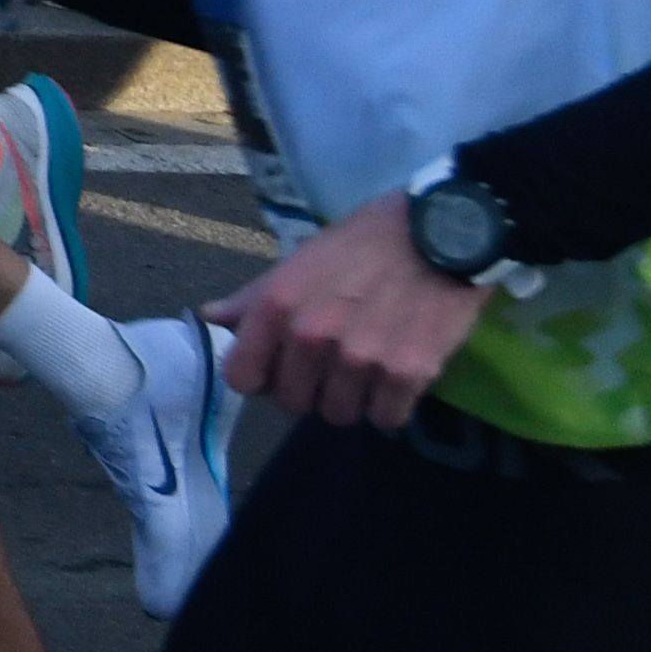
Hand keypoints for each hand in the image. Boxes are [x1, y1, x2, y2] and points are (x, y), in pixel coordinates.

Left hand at [224, 196, 489, 428]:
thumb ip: (254, 298)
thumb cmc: (363, 243)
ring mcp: (360, 358)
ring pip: (339, 414)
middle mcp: (312, 336)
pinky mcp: (407, 374)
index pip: (241, 378)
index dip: (259, 377)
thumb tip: (210, 318)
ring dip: (350, 399)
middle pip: (292, 402)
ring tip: (365, 370)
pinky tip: (394, 379)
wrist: (440, 234)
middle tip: (328, 367)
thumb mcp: (299, 261)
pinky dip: (390, 406)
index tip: (277, 369)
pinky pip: (386, 417)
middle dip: (307, 390)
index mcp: (278, 305)